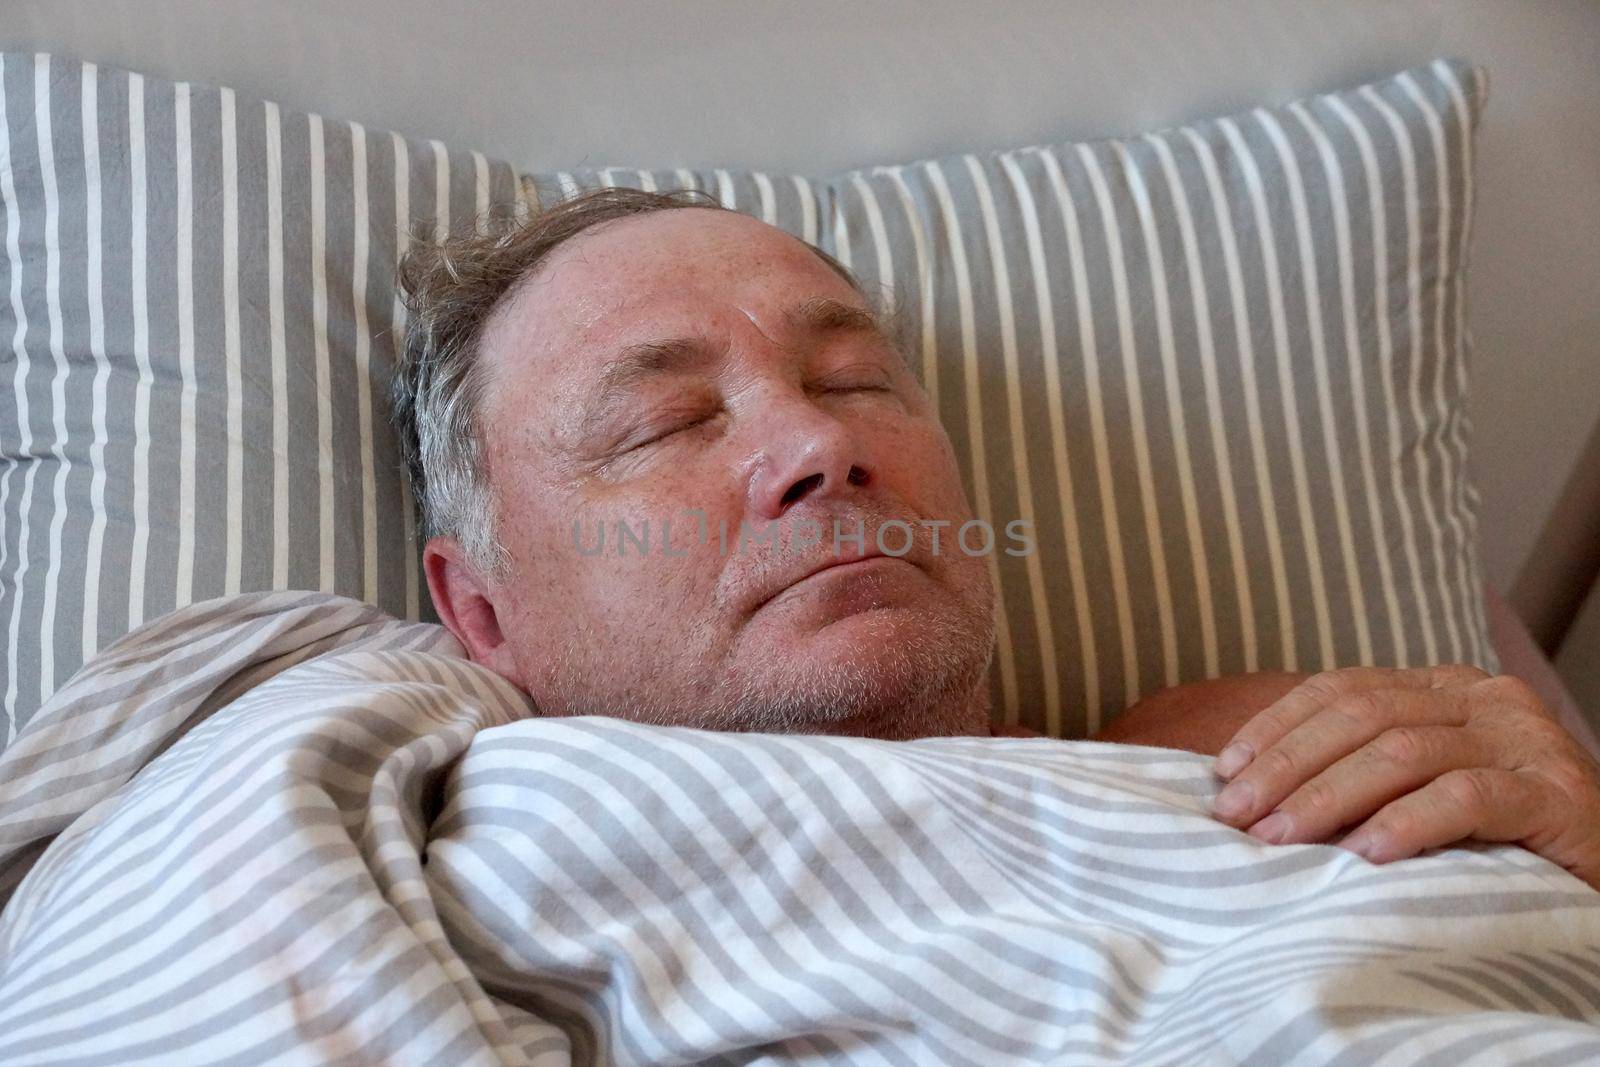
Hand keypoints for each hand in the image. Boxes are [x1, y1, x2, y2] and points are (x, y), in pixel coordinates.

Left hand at [1208, 664, 1599, 889]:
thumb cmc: (1503, 837)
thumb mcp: (1425, 787)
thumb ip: (1363, 771)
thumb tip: (1253, 787)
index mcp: (1446, 689)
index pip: (1344, 689)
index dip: (1278, 725)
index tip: (1224, 770)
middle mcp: (1486, 701)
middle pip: (1364, 716)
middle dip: (1289, 764)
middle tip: (1236, 814)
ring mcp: (1525, 743)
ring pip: (1405, 752)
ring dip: (1330, 796)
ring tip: (1281, 839)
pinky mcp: (1560, 796)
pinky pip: (1469, 799)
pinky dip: (1408, 823)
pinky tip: (1365, 854)